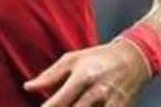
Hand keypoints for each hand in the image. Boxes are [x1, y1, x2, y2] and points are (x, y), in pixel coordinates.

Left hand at [23, 40, 149, 106]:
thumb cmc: (97, 57)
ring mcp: (112, 103)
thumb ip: (50, 75)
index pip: (61, 100)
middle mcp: (98, 92)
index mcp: (84, 76)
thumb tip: (28, 87)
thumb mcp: (72, 59)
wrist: (133, 59)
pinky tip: (85, 106)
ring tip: (72, 104)